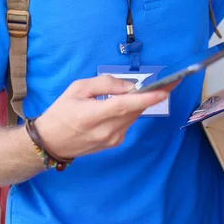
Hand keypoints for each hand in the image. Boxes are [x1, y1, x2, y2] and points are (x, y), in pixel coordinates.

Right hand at [35, 74, 172, 158]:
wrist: (51, 142)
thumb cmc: (61, 111)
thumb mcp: (77, 88)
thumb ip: (105, 84)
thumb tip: (130, 86)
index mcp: (92, 115)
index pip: (124, 106)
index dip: (146, 98)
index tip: (164, 90)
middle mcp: (105, 131)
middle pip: (135, 110)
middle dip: (154, 96)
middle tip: (173, 81)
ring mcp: (111, 139)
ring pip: (134, 116)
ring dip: (143, 102)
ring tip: (158, 87)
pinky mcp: (115, 143)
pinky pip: (129, 122)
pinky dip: (133, 110)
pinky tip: (132, 101)